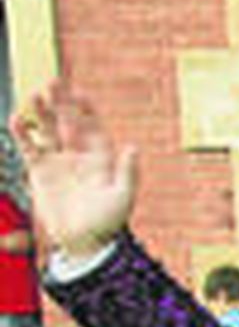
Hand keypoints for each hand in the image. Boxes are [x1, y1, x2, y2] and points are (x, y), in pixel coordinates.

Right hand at [9, 82, 136, 256]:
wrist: (84, 242)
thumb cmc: (108, 223)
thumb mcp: (122, 197)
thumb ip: (127, 172)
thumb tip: (133, 147)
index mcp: (101, 159)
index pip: (93, 127)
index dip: (87, 110)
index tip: (80, 94)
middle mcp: (78, 156)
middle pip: (68, 122)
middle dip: (62, 104)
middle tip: (53, 83)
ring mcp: (58, 162)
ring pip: (48, 131)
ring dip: (42, 114)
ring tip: (35, 96)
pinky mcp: (40, 172)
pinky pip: (29, 148)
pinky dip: (22, 134)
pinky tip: (16, 119)